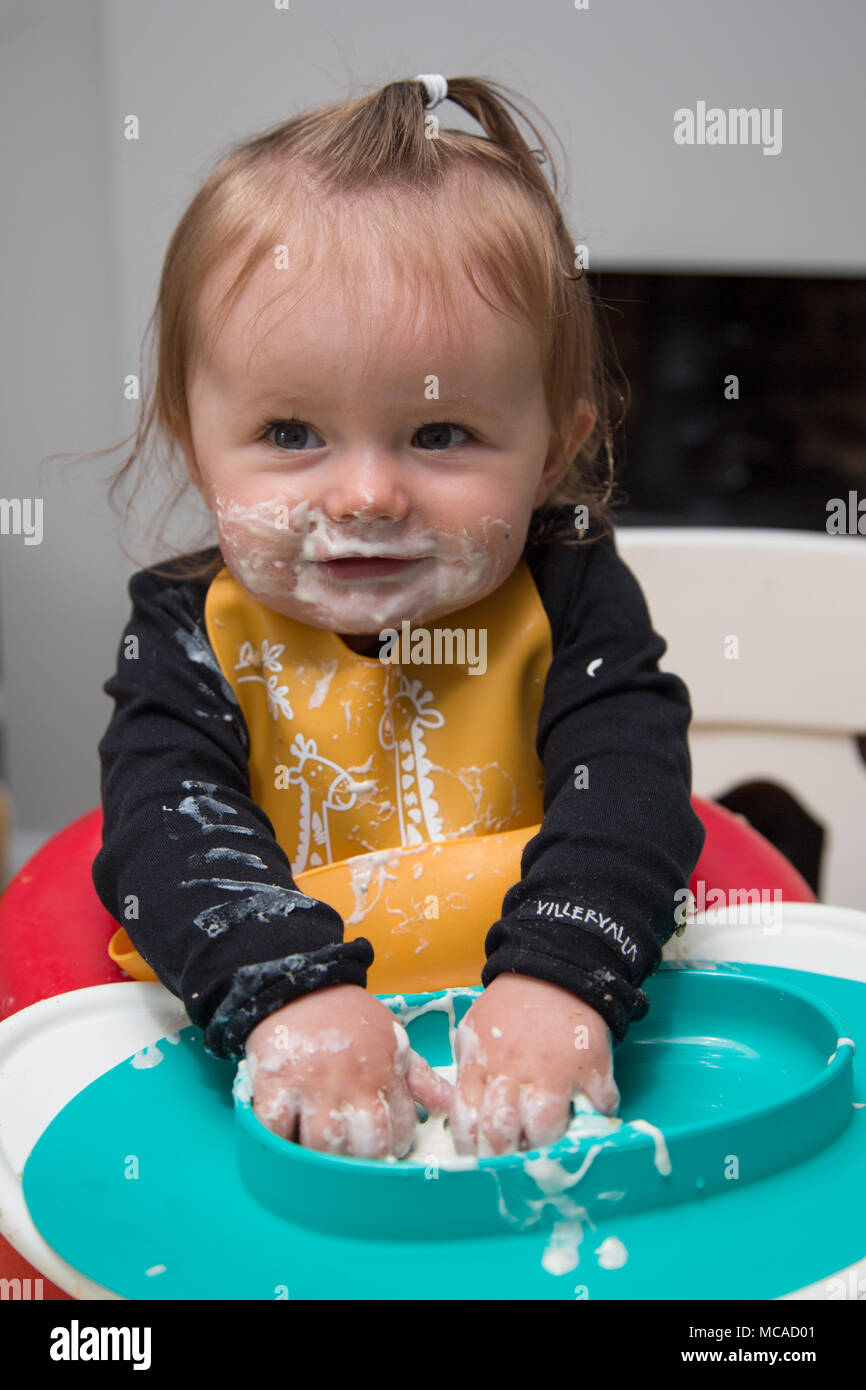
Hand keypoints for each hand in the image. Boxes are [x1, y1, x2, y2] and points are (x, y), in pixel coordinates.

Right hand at [244, 983, 453, 1157]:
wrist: (301, 987)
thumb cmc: (350, 1018)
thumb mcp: (393, 1040)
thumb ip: (419, 1077)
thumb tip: (448, 1106)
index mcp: (382, 1071)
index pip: (400, 1129)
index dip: (395, 1145)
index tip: (385, 1146)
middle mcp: (349, 1080)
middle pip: (366, 1144)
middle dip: (364, 1157)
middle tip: (354, 1153)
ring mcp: (311, 1084)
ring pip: (324, 1144)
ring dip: (324, 1155)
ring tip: (323, 1148)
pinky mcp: (274, 1084)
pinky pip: (277, 1130)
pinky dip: (281, 1140)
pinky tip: (289, 1135)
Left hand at [449, 973, 619, 1155]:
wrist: (553, 972)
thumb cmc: (508, 1010)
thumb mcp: (473, 1035)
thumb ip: (468, 1077)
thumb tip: (465, 1122)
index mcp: (482, 1065)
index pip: (468, 1122)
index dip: (472, 1147)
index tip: (480, 1153)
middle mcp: (515, 1072)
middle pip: (502, 1133)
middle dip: (503, 1154)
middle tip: (511, 1154)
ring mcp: (556, 1072)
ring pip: (546, 1130)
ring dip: (546, 1142)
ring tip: (546, 1137)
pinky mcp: (592, 1069)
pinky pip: (598, 1111)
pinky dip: (595, 1118)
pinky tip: (584, 1111)